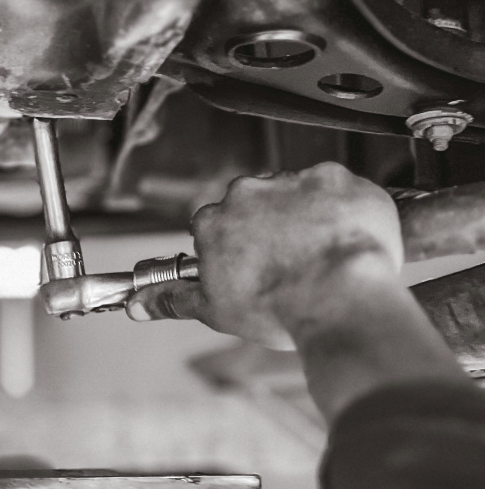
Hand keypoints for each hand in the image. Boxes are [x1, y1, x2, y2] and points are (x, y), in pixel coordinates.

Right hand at [126, 162, 404, 349]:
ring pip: (300, 192)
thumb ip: (174, 299)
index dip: (239, 246)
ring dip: (311, 215)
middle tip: (293, 261)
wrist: (338, 300)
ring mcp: (292, 181)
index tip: (254, 264)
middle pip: (258, 202)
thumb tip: (138, 304)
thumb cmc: (278, 309)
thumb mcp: (215, 310)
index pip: (219, 224)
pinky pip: (340, 187)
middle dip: (273, 225)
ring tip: (327, 253)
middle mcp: (248, 193)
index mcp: (214, 221)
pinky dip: (346, 208)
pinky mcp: (336, 178)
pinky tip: (350, 238)